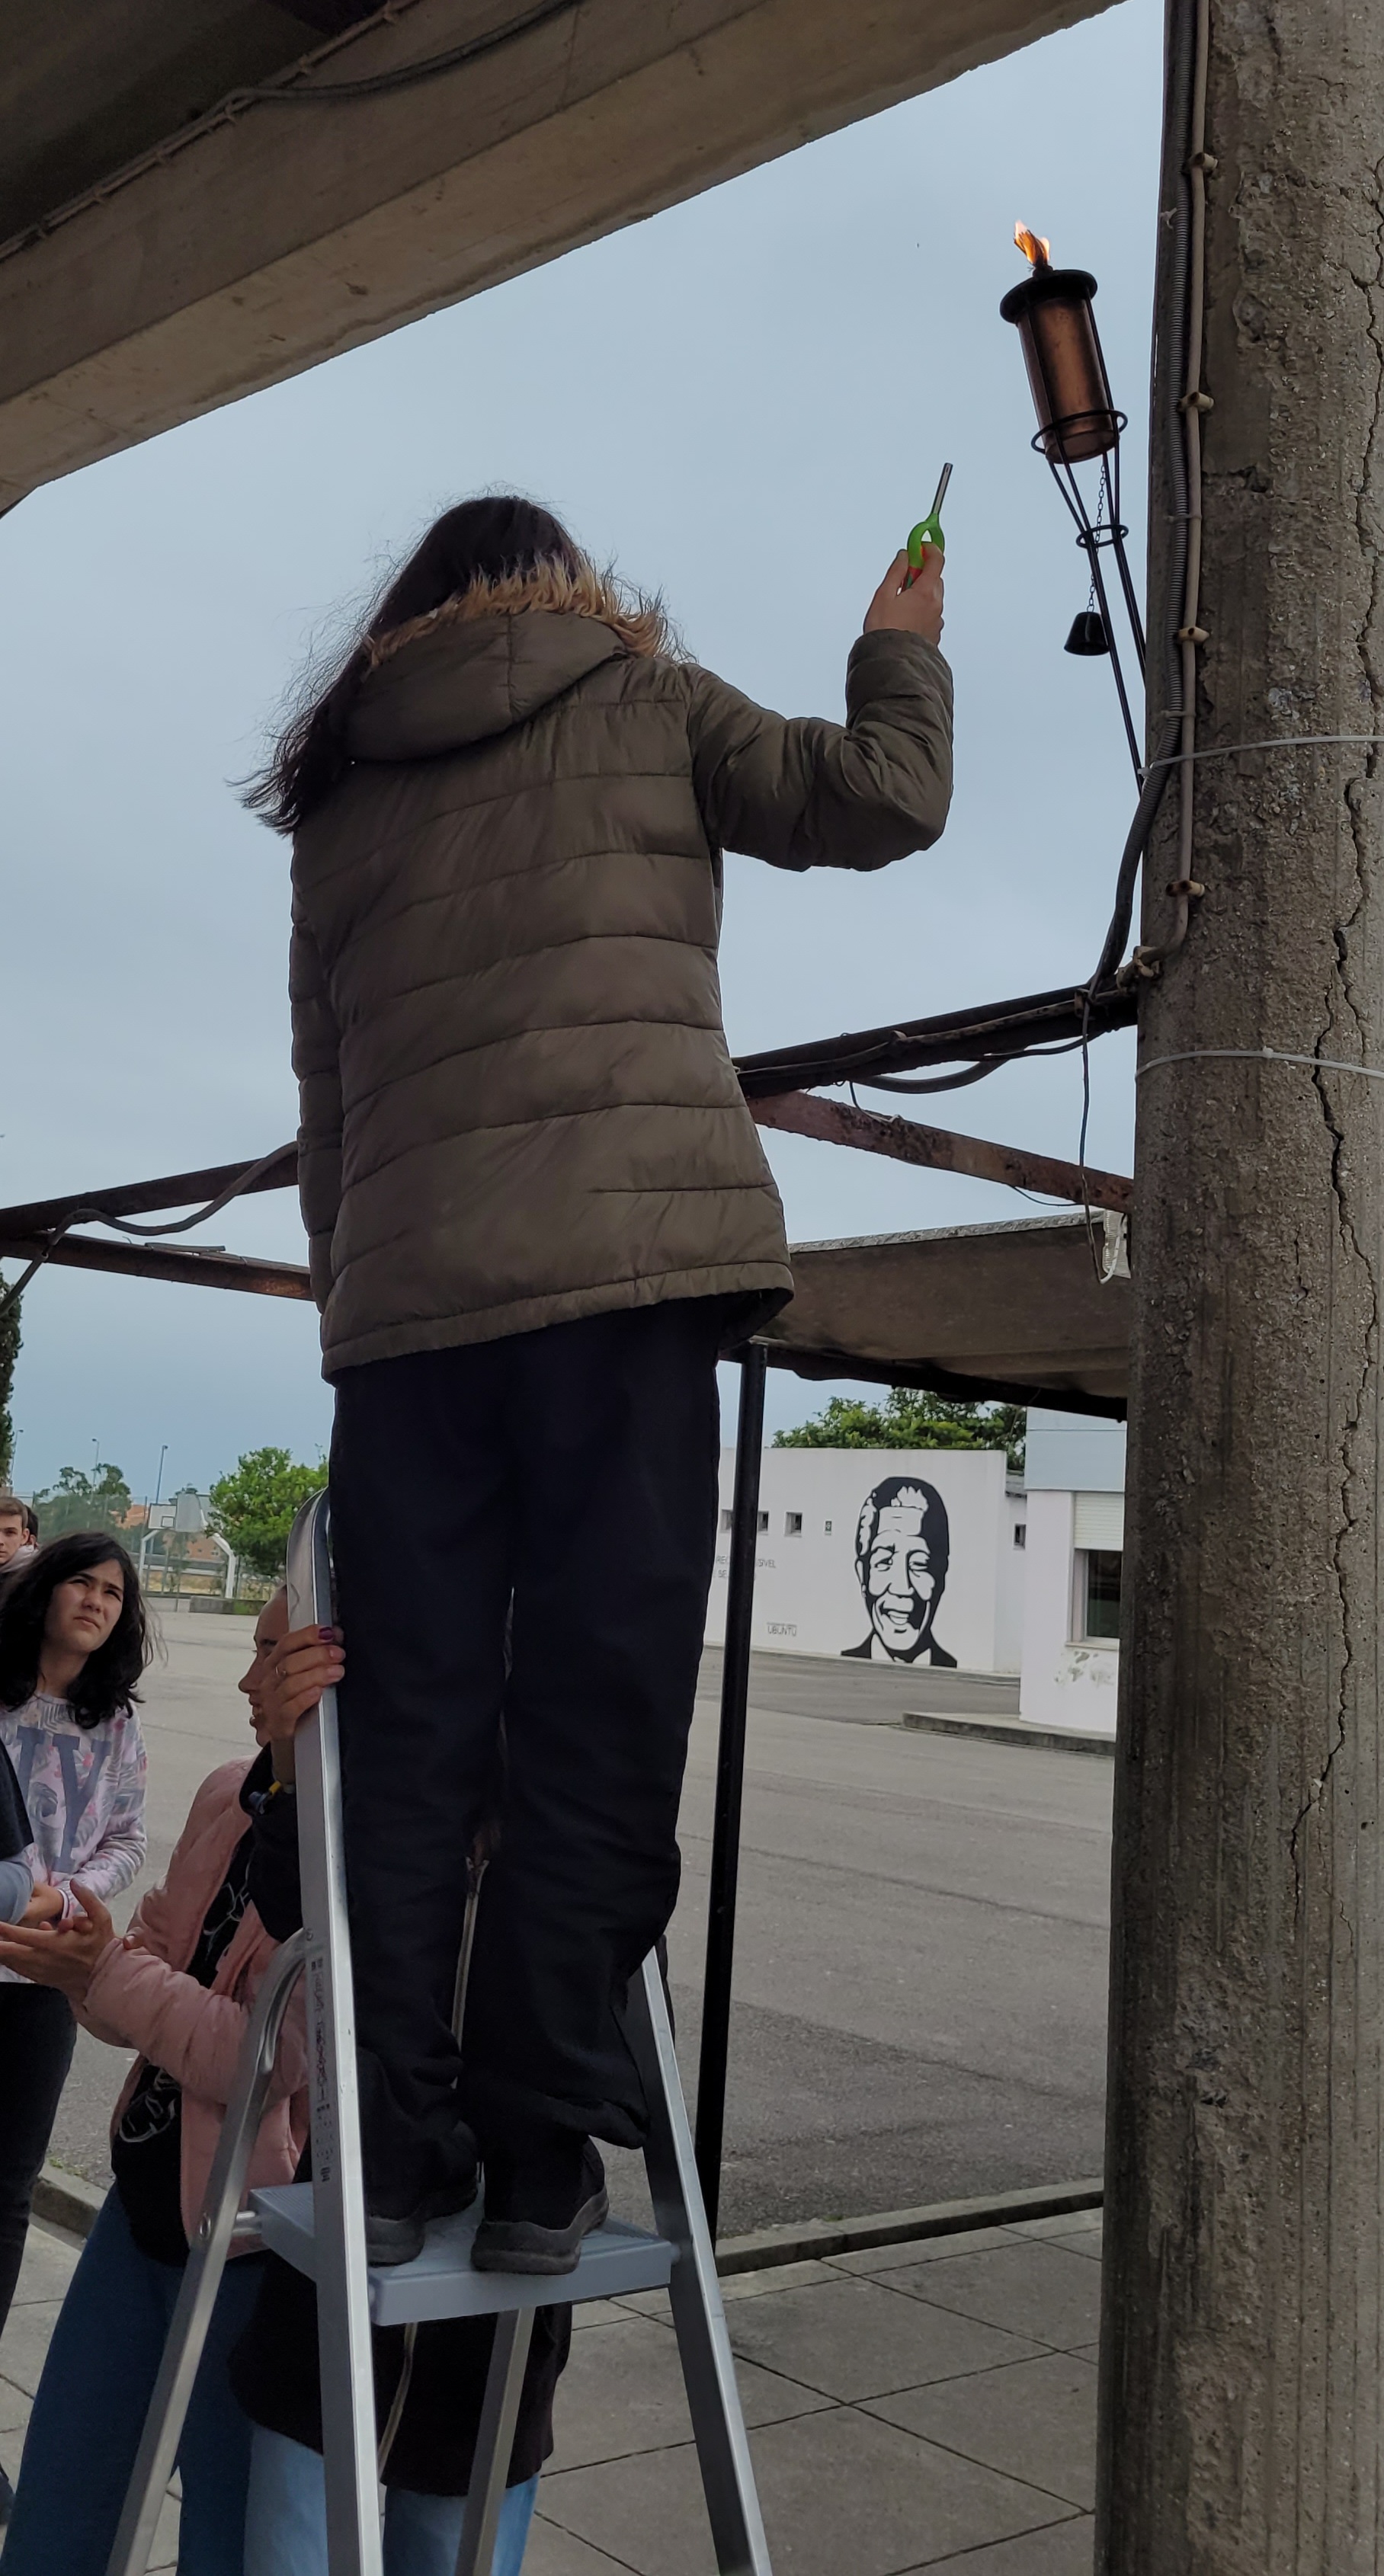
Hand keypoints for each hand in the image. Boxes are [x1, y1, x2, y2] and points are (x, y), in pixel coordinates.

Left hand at [0, 1884, 114, 2002]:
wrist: (105, 1976)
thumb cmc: (102, 1945)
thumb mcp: (102, 1918)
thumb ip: (88, 1898)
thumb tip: (74, 1882)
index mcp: (55, 1943)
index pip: (23, 1936)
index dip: (6, 1930)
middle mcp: (43, 1959)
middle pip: (11, 1953)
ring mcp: (41, 1971)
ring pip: (13, 1963)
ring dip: (2, 1955)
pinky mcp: (42, 1979)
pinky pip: (20, 1970)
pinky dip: (10, 1963)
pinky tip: (5, 1957)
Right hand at [261, 1626, 344, 1780]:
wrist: (293, 1737)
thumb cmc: (299, 1699)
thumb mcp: (302, 1673)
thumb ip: (314, 1654)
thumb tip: (336, 1635)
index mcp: (274, 1663)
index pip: (287, 1643)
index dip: (308, 1635)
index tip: (330, 1632)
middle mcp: (270, 1680)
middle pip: (290, 1662)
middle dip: (317, 1655)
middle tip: (339, 1654)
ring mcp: (272, 1702)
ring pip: (291, 1684)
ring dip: (316, 1675)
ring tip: (337, 1671)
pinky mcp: (279, 1722)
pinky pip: (290, 1708)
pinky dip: (305, 1698)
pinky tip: (318, 1692)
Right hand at [864, 547, 943, 648]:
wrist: (891, 662)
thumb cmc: (885, 630)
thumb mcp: (884, 594)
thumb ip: (896, 571)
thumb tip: (904, 556)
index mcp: (926, 592)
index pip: (936, 560)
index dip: (928, 549)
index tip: (919, 546)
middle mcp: (936, 606)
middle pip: (935, 579)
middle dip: (922, 574)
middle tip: (903, 578)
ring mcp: (937, 622)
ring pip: (933, 598)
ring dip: (921, 595)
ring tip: (900, 605)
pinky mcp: (934, 635)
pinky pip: (931, 615)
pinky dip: (921, 611)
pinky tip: (905, 620)